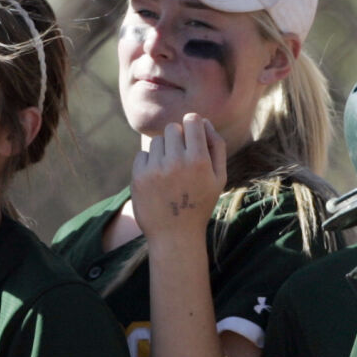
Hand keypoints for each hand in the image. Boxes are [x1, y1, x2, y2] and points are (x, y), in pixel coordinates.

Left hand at [129, 113, 226, 243]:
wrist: (174, 235)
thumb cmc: (200, 204)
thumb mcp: (219, 178)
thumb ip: (216, 146)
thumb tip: (203, 121)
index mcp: (199, 160)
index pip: (191, 121)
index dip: (192, 125)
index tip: (192, 136)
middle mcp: (176, 162)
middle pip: (172, 128)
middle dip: (177, 139)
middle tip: (181, 158)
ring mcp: (155, 169)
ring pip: (156, 141)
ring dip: (163, 151)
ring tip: (169, 172)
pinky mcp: (138, 177)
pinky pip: (142, 155)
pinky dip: (149, 163)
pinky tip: (157, 180)